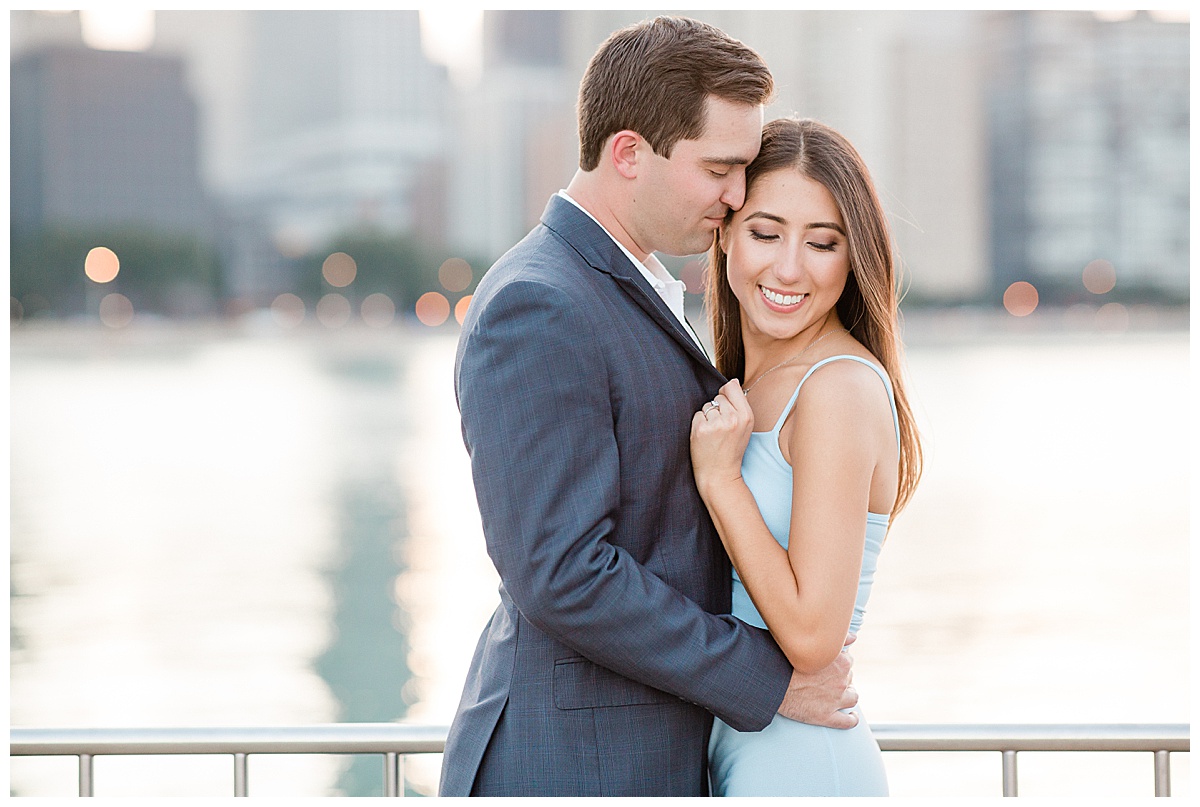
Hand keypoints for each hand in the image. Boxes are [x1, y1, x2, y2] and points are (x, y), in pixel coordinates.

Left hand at [690, 379, 752, 494]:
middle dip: (717, 409)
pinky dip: (698, 424)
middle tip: (721, 429)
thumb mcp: (744, 427)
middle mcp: (733, 418)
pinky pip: (697, 415)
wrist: (720, 475)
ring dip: (707, 417)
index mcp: (746, 416)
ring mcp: (716, 423)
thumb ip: (739, 405)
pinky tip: (705, 437)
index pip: (732, 387)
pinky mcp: (700, 429)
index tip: (726, 408)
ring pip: (707, 406)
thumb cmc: (731, 450)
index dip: (726, 394)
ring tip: (713, 434)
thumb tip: (732, 381)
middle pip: (718, 397)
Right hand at [776, 644, 858, 728]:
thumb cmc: (784, 660)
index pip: (847, 660)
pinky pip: (847, 722)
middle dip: (840, 677)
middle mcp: (841, 681)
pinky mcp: (827, 716)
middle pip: (848, 678)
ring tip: (839, 694)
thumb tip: (853, 637)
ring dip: (848, 695)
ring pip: (852, 698)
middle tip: (827, 677)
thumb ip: (836, 639)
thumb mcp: (809, 643)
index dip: (838, 661)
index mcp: (839, 661)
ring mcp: (835, 700)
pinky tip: (851, 717)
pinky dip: (851, 719)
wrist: (771, 682)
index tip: (829, 663)